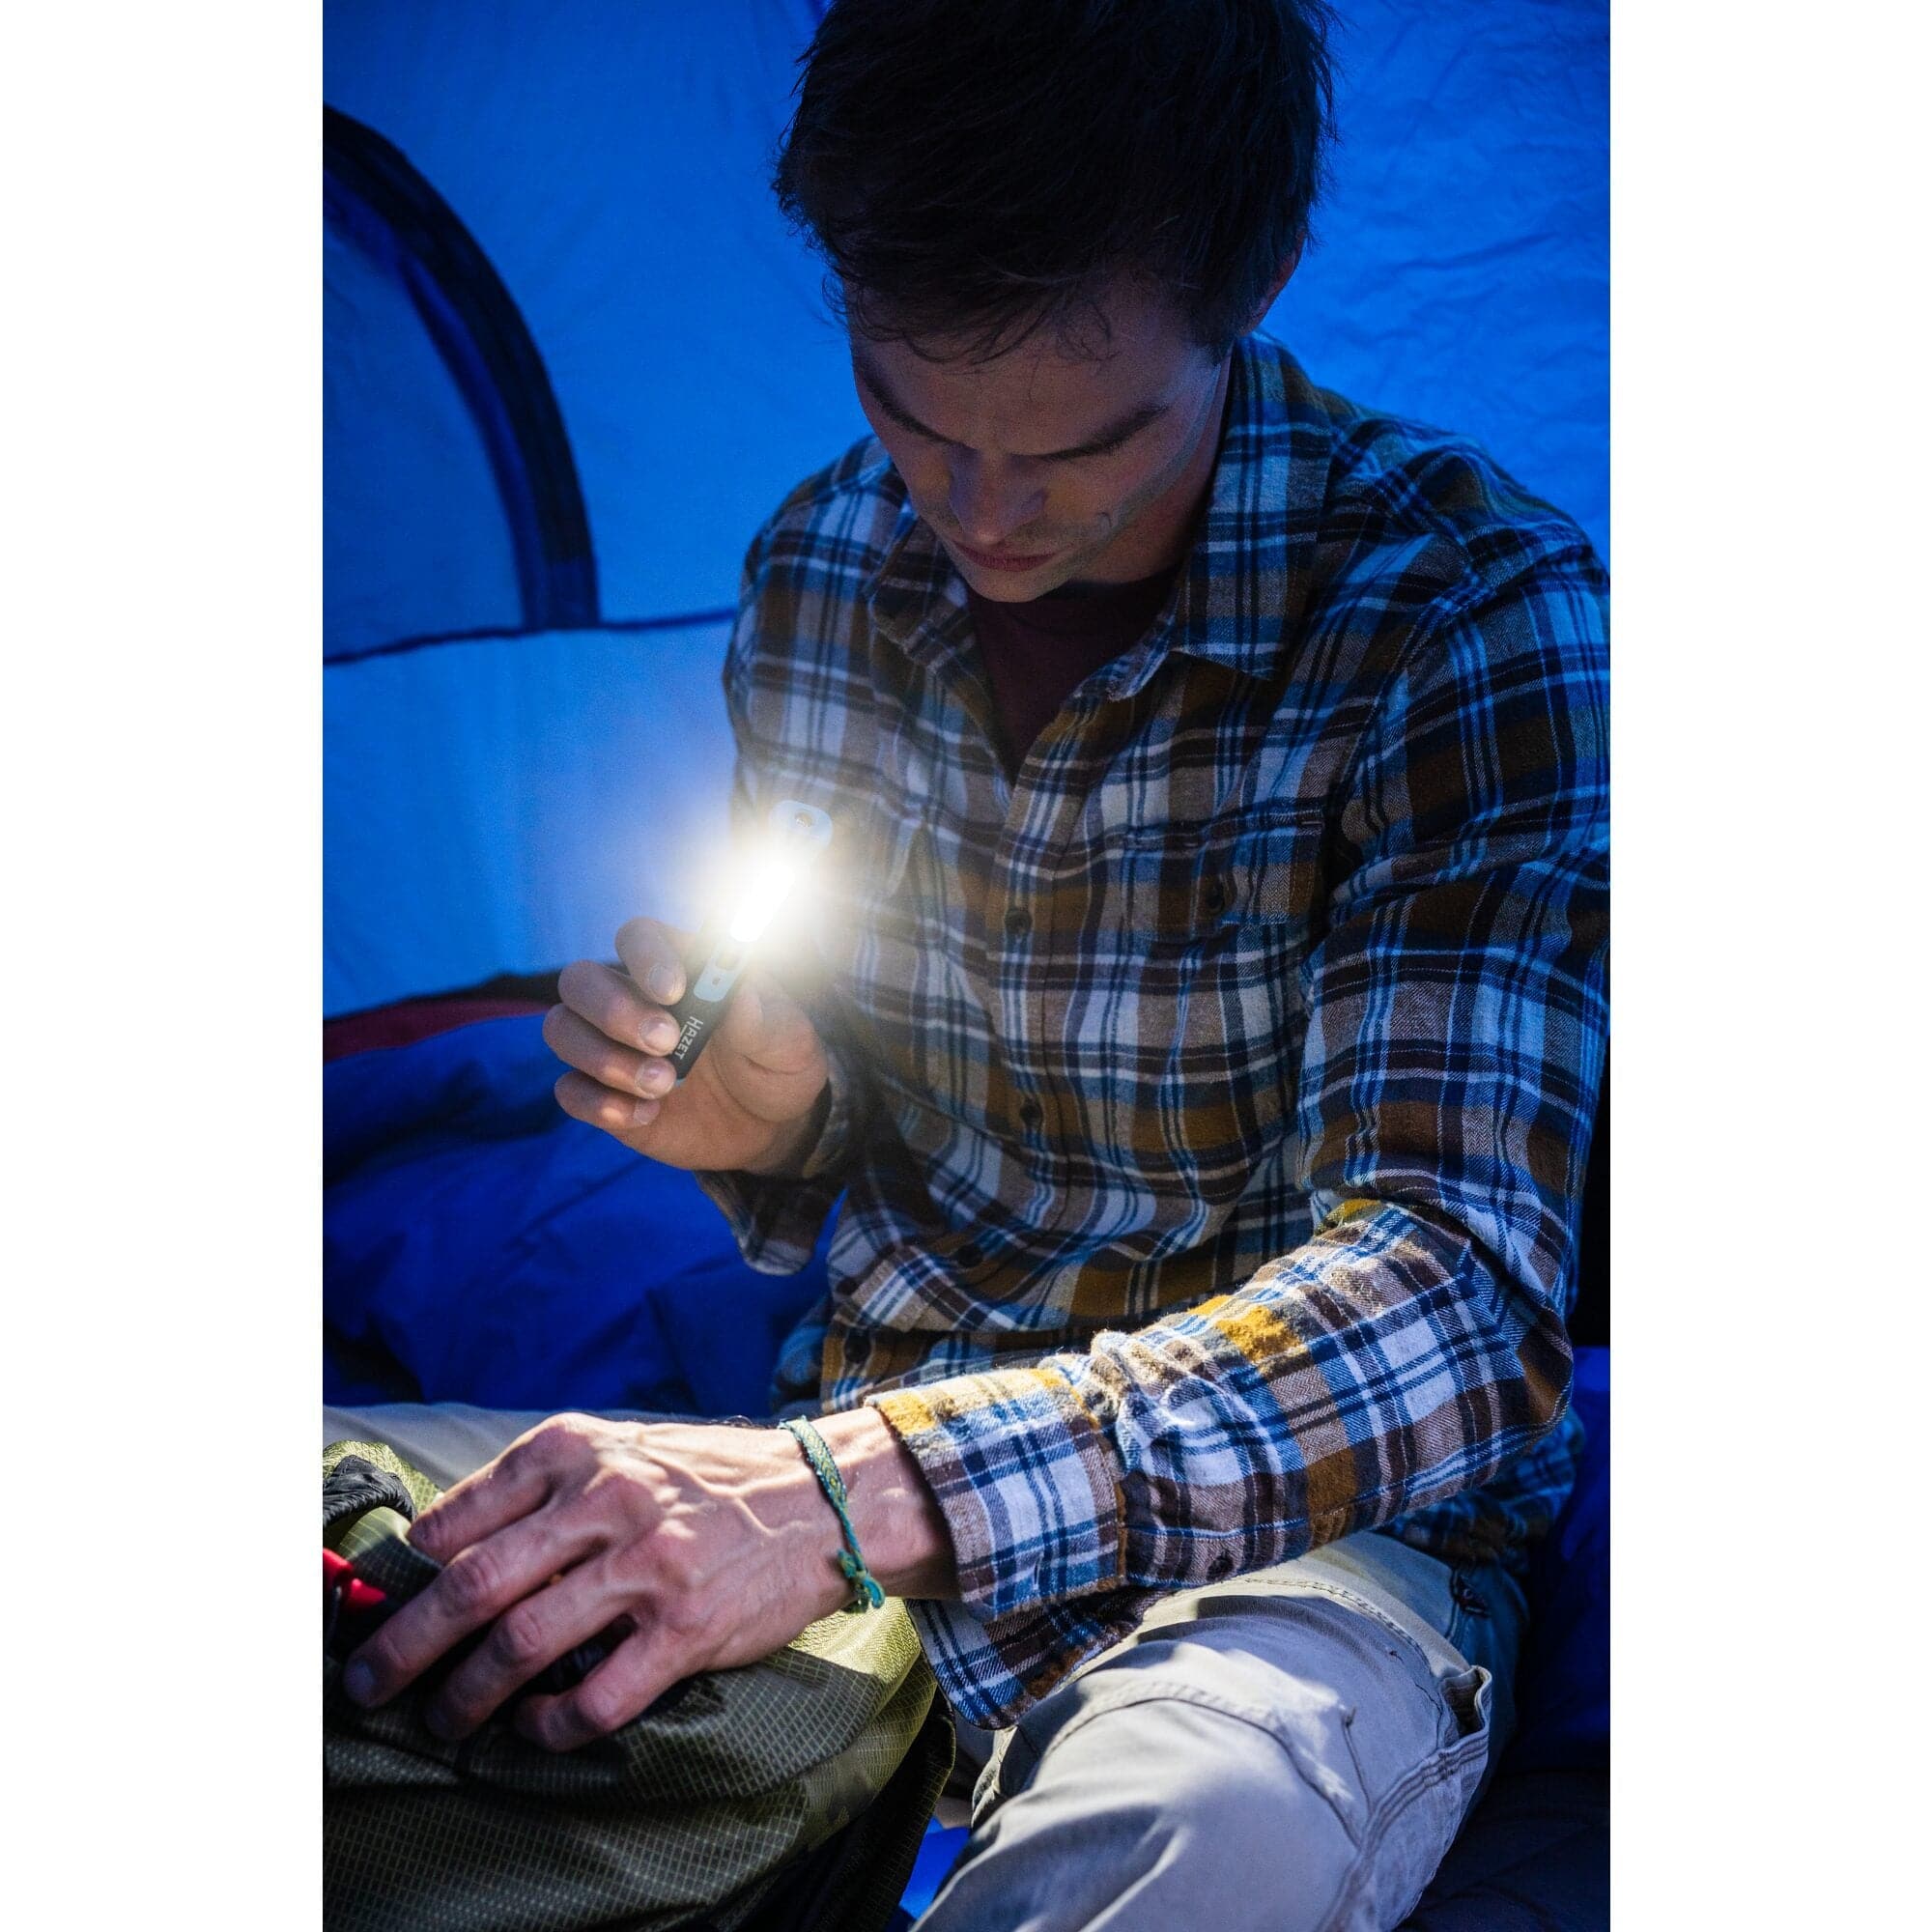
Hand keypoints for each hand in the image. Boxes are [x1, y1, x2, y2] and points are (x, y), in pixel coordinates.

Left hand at [341, 1409, 957, 1751]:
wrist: (821, 1497)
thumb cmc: (708, 1480)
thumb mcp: (621, 1452)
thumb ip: (544, 1493)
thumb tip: (447, 1555)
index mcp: (576, 1450)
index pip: (459, 1517)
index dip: (406, 1574)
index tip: (380, 1610)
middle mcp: (605, 1501)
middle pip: (473, 1585)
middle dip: (407, 1646)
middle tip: (370, 1683)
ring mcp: (646, 1565)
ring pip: (520, 1643)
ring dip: (466, 1696)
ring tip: (444, 1720)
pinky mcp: (685, 1628)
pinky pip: (595, 1695)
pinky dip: (549, 1724)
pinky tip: (534, 1727)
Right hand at [544, 916, 829, 1175]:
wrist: (770, 1126)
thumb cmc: (776, 1064)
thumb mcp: (789, 1043)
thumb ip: (765, 1019)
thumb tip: (740, 993)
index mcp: (680, 967)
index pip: (638, 937)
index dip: (647, 957)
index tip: (673, 990)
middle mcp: (633, 998)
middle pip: (580, 980)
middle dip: (614, 1011)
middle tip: (666, 1042)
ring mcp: (612, 1046)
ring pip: (562, 1030)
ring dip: (606, 1059)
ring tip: (665, 1085)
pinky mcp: (603, 1094)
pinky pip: (569, 1090)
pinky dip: (600, 1104)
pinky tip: (647, 1115)